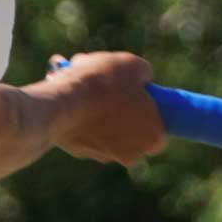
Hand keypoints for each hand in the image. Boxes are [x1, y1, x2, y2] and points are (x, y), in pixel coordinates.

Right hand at [45, 51, 165, 165]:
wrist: (64, 102)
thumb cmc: (104, 83)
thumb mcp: (133, 65)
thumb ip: (144, 73)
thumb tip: (142, 76)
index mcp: (153, 137)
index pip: (157, 127)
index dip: (148, 109)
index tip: (138, 95)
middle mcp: (131, 154)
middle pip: (132, 130)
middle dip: (122, 111)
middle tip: (112, 89)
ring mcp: (104, 156)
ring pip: (107, 132)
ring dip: (100, 112)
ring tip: (86, 86)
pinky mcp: (80, 153)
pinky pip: (86, 133)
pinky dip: (82, 119)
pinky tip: (73, 99)